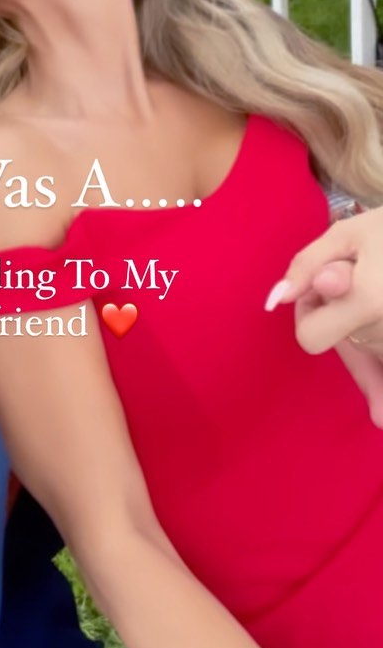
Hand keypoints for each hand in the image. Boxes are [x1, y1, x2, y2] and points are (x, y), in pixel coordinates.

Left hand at [265, 207, 382, 424]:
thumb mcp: (347, 234)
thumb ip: (306, 266)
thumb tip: (275, 300)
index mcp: (369, 302)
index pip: (312, 337)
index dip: (309, 308)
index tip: (322, 281)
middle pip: (343, 342)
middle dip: (340, 311)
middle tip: (359, 274)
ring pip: (368, 349)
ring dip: (365, 323)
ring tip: (379, 284)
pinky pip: (380, 372)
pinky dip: (378, 384)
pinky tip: (377, 414)